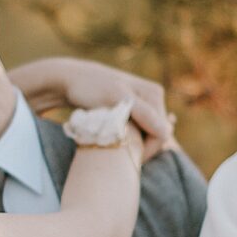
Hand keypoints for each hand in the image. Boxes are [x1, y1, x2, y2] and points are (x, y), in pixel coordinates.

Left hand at [11, 56, 174, 162]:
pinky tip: (110, 136)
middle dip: (139, 146)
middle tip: (112, 150)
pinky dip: (126, 136)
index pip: (162, 134)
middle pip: (157, 135)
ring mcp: (144, 102)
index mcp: (154, 94)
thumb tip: (167, 132)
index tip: (122, 158)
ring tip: (109, 141)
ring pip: (147, 134)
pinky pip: (139, 129)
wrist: (70, 78)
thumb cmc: (89, 87)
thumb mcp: (115, 98)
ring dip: (132, 142)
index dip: (145, 150)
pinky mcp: (134, 107)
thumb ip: (143, 114)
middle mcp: (153, 96)